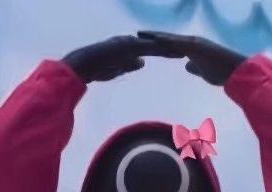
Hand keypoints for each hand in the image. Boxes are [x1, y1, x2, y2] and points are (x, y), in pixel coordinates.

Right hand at [61, 35, 182, 83]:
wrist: (83, 65)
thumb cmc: (96, 69)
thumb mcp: (117, 68)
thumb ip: (129, 64)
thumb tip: (142, 62)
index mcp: (130, 48)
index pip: (152, 50)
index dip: (166, 52)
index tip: (179, 55)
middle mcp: (131, 42)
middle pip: (155, 46)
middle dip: (171, 48)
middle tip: (188, 50)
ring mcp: (129, 43)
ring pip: (153, 45)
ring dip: (169, 48)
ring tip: (184, 51)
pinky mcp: (127, 47)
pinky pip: (146, 48)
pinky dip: (158, 50)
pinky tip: (168, 53)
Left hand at [137, 31, 245, 85]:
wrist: (235, 72)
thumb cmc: (221, 73)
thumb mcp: (203, 71)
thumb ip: (195, 66)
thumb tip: (187, 65)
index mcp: (192, 48)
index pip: (171, 45)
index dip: (158, 43)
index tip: (144, 42)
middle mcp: (192, 42)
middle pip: (168, 38)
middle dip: (152, 36)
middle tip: (136, 34)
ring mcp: (194, 42)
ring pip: (171, 38)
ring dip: (156, 35)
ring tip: (140, 34)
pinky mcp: (197, 46)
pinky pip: (179, 42)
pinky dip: (167, 40)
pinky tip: (156, 39)